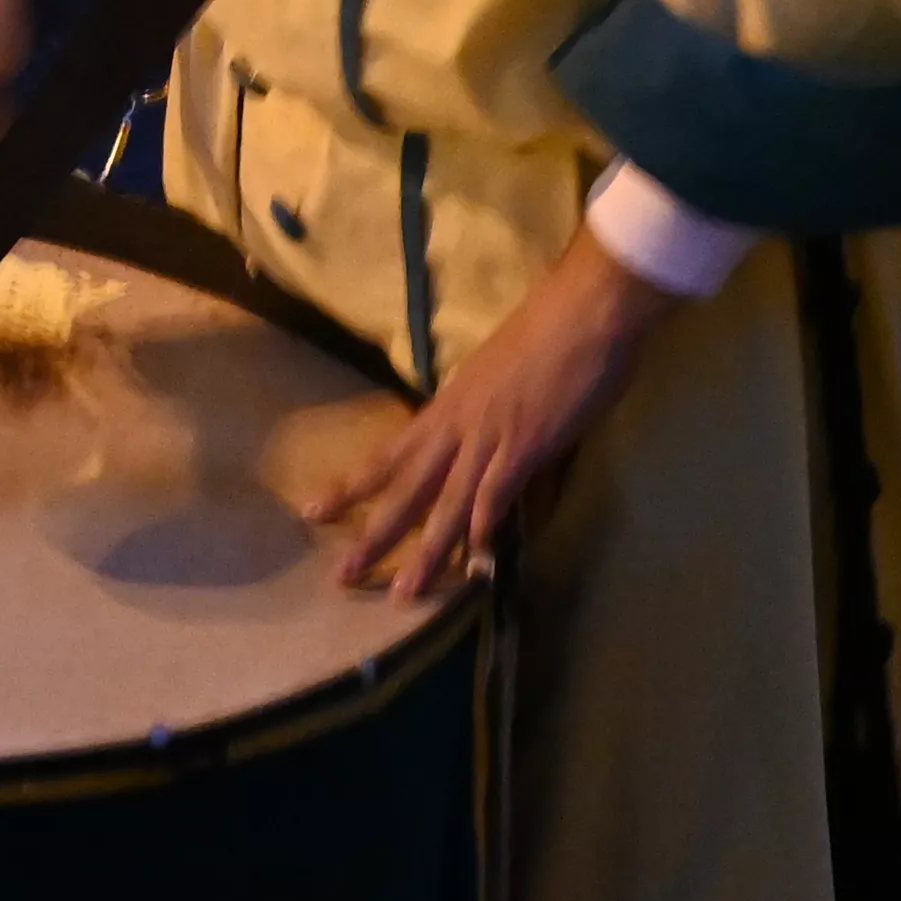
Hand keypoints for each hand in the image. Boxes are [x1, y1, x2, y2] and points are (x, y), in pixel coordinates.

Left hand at [307, 238, 677, 601]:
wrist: (586, 306)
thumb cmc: (550, 334)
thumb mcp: (502, 382)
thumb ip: (493, 425)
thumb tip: (493, 467)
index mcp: (447, 408)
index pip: (388, 455)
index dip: (352, 486)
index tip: (314, 511)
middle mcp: (456, 426)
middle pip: (404, 489)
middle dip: (372, 536)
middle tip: (340, 577)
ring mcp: (489, 436)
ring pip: (445, 503)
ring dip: (426, 552)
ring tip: (401, 594)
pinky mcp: (526, 443)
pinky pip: (497, 492)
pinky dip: (486, 526)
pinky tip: (475, 561)